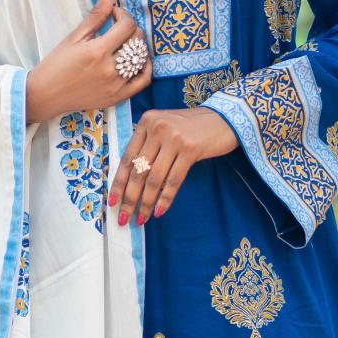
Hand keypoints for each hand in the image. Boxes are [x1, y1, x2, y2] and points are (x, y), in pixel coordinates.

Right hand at [24, 0, 150, 123]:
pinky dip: (146, 67)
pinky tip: (140, 59)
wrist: (46, 95)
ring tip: (127, 42)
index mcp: (97, 51)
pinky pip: (143, 81)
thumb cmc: (56, 65)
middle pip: (137, 41)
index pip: (126, 26)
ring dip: (138, 45)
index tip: (114, 14)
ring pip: (141, 59)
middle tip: (120, 26)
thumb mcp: (74, 37)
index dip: (123, 15)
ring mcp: (116, 85)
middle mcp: (109, 69)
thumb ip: (95, 15)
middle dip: (131, 28)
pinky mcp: (118, 97)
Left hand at [108, 103, 238, 226]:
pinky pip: (173, 180)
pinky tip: (160, 212)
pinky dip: (165, 199)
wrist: (225, 118)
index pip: (127, 157)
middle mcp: (157, 127)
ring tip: (141, 219)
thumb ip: (148, 144)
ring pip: (154, 178)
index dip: (118, 183)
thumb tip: (131, 179)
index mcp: (146, 122)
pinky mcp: (190, 149)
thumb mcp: (166, 127)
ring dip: (146, 203)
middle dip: (129, 198)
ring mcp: (174, 138)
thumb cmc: (193, 127)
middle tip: (123, 218)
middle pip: (138, 170)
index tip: (112, 203)